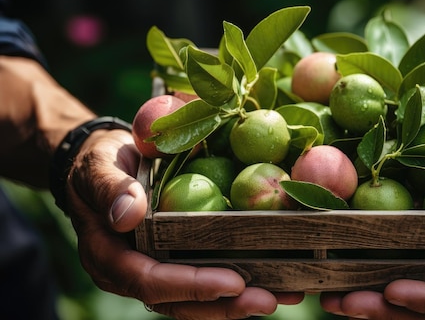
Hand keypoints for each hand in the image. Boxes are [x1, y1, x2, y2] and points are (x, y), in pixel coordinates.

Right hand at [66, 129, 302, 318]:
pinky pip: (202, 282)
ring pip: (194, 300)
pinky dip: (236, 286)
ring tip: (281, 296)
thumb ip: (110, 189)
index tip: (232, 282)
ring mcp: (154, 272)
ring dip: (237, 303)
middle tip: (269, 299)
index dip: (190, 286)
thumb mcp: (100, 168)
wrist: (106, 163)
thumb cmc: (102, 163)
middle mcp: (131, 273)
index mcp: (108, 256)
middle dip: (224, 305)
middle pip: (177, 301)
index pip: (148, 281)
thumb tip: (128, 215)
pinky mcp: (173, 263)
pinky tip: (272, 282)